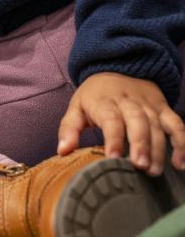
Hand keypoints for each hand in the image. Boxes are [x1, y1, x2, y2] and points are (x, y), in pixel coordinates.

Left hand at [58, 73, 184, 175]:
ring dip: (159, 148)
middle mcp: (129, 102)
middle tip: (140, 166)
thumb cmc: (96, 95)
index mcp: (105, 101)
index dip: (113, 138)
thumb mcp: (77, 106)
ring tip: (154, 171)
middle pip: (138, 121)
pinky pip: (176, 124)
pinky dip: (182, 142)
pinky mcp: (163, 108)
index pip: (110, 119)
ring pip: (157, 125)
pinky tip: (181, 164)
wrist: (119, 65)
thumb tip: (62, 151)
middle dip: (140, 144)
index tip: (113, 158)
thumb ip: (69, 128)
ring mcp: (149, 105)